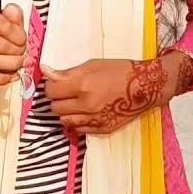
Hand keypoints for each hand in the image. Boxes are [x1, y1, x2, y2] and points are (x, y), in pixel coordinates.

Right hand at [0, 3, 26, 86]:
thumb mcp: (4, 19)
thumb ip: (13, 15)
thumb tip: (13, 12)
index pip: (5, 26)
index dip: (19, 37)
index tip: (23, 41)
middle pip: (0, 45)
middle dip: (17, 53)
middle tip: (22, 54)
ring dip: (10, 66)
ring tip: (17, 64)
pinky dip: (0, 79)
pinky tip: (9, 76)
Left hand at [44, 58, 168, 134]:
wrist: (147, 86)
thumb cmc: (120, 70)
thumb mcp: (93, 64)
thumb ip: (68, 72)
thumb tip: (46, 72)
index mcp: (83, 86)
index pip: (51, 91)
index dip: (51, 86)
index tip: (56, 83)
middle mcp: (87, 106)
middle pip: (55, 107)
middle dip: (56, 99)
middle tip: (65, 92)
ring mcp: (94, 120)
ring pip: (64, 121)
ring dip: (65, 111)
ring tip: (74, 102)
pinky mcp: (102, 129)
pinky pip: (78, 129)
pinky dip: (77, 121)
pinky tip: (84, 111)